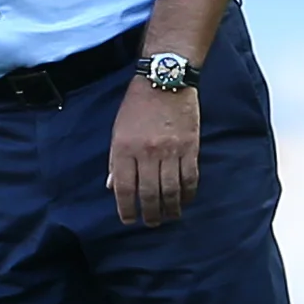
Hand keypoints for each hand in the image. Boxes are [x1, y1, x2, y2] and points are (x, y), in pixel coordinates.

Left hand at [108, 76, 199, 226]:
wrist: (165, 81)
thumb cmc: (137, 105)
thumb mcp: (118, 129)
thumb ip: (116, 160)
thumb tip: (113, 187)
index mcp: (124, 147)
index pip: (124, 187)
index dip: (126, 208)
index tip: (128, 220)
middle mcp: (147, 152)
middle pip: (150, 194)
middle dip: (150, 214)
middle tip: (150, 223)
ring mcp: (170, 151)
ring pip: (171, 191)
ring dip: (170, 209)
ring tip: (168, 218)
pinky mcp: (190, 148)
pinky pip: (190, 179)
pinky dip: (187, 194)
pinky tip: (184, 201)